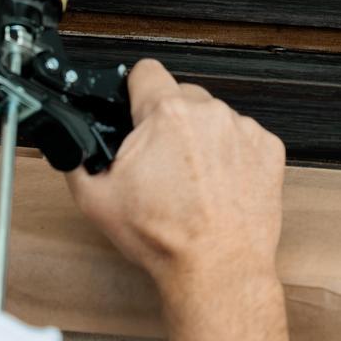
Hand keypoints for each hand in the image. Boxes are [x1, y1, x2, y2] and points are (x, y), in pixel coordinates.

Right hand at [67, 60, 285, 297]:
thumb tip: (72, 145)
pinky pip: (242, 137)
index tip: (135, 107)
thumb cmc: (166, 239)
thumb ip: (78, 160)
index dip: (134, 90)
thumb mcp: (96, 200)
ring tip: (193, 180)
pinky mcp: (269, 149)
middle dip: (167, 121)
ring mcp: (243, 130)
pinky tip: (218, 185)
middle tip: (161, 161)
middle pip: (180, 96)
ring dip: (201, 138)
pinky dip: (231, 155)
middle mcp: (208, 113)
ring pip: (212, 117)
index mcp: (166, 115)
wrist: (217, 268)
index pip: (145, 71)